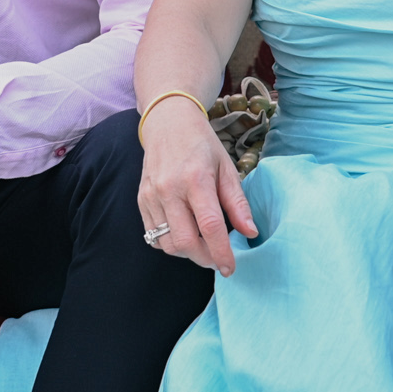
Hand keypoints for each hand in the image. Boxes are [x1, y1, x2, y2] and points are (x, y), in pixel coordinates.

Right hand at [136, 98, 254, 274]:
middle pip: (185, 241)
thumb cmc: (202, 146)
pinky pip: (154, 236)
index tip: (231, 267)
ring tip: (203, 246)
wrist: (168, 124)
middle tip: (218, 259)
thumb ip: (238, 203)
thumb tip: (251, 233)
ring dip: (188, 253)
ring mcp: (151, 196)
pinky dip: (171, 243)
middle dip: (205, 258)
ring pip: (168, 244)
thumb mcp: (227, 168)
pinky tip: (185, 235)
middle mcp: (169, 189)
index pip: (210, 226)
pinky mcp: (141, 201)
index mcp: (196, 179)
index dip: (221, 252)